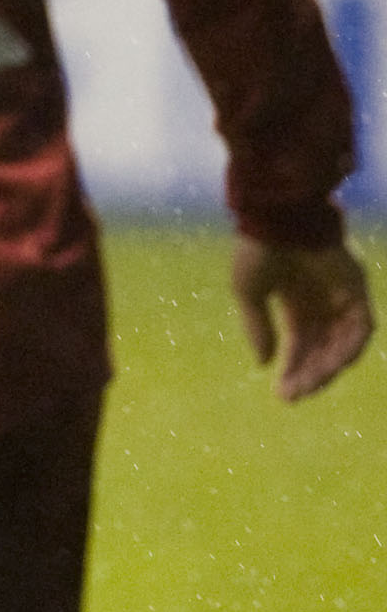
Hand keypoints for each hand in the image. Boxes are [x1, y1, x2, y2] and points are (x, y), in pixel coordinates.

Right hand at [231, 237, 371, 399]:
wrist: (277, 217)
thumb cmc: (258, 248)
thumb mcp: (249, 292)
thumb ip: (258, 326)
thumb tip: (263, 363)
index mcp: (297, 302)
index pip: (301, 345)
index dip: (293, 370)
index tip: (282, 395)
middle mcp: (323, 303)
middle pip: (323, 350)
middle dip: (310, 375)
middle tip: (294, 395)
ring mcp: (343, 297)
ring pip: (343, 344)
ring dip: (328, 367)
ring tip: (309, 384)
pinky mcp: (358, 289)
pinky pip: (362, 328)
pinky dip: (349, 348)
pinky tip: (331, 364)